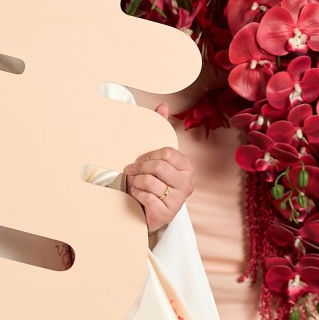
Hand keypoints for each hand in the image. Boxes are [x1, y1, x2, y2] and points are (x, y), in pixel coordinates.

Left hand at [123, 104, 194, 234]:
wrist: (147, 212)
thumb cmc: (152, 182)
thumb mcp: (156, 157)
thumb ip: (159, 130)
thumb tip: (163, 105)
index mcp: (187, 167)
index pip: (166, 153)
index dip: (147, 156)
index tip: (139, 160)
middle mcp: (187, 183)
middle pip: (158, 166)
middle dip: (140, 168)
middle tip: (131, 172)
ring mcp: (178, 200)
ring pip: (150, 182)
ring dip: (136, 182)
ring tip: (134, 185)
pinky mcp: (167, 213)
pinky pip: (146, 197)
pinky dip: (136, 195)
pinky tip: (137, 197)